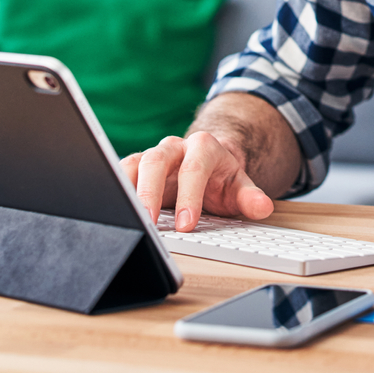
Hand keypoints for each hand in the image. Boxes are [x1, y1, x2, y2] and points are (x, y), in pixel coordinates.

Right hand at [119, 131, 274, 232]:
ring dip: (125, 190)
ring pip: (134, 164)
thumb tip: (262, 207)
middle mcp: (175, 147)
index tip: (187, 225)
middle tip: (147, 222)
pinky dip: (114, 189)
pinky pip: (121, 173)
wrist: (208, 162)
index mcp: (203, 147)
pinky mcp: (136, 167)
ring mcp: (153, 155)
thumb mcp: (239, 187)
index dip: (190, 196)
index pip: (194, 169)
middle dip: (149, 192)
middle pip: (156, 161)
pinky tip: (110, 210)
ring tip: (122, 217)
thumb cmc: (221, 177)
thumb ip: (250, 197)